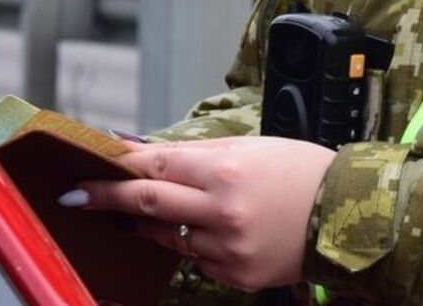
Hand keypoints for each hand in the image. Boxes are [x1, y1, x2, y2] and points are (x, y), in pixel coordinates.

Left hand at [63, 136, 336, 289]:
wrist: (347, 213)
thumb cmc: (299, 171)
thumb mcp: (249, 149)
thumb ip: (193, 154)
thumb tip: (143, 153)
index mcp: (225, 171)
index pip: (153, 168)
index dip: (114, 170)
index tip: (84, 173)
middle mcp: (222, 212)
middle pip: (148, 204)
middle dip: (107, 199)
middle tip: (75, 198)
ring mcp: (227, 248)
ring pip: (168, 237)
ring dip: (150, 224)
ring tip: (147, 213)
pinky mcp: (236, 275)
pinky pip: (197, 260)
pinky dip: (194, 245)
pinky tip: (212, 232)